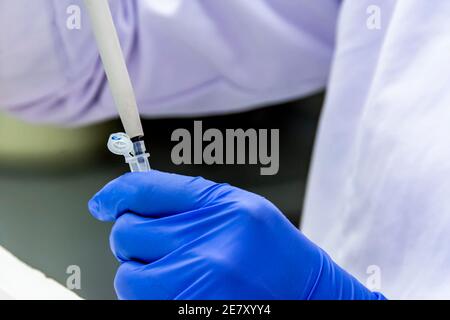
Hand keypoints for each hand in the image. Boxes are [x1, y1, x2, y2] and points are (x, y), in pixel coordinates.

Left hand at [88, 170, 383, 299]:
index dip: (116, 193)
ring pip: (128, 277)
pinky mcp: (190, 311)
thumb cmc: (270, 249)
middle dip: (135, 241)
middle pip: (127, 234)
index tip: (102, 203)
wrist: (307, 291)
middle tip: (162, 246)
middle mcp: (208, 244)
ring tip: (176, 273)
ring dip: (141, 274)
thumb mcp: (236, 207)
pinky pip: (143, 303)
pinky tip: (182, 289)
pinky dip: (152, 296)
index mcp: (220, 207)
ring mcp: (199, 284)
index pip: (146, 189)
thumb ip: (186, 200)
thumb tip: (126, 202)